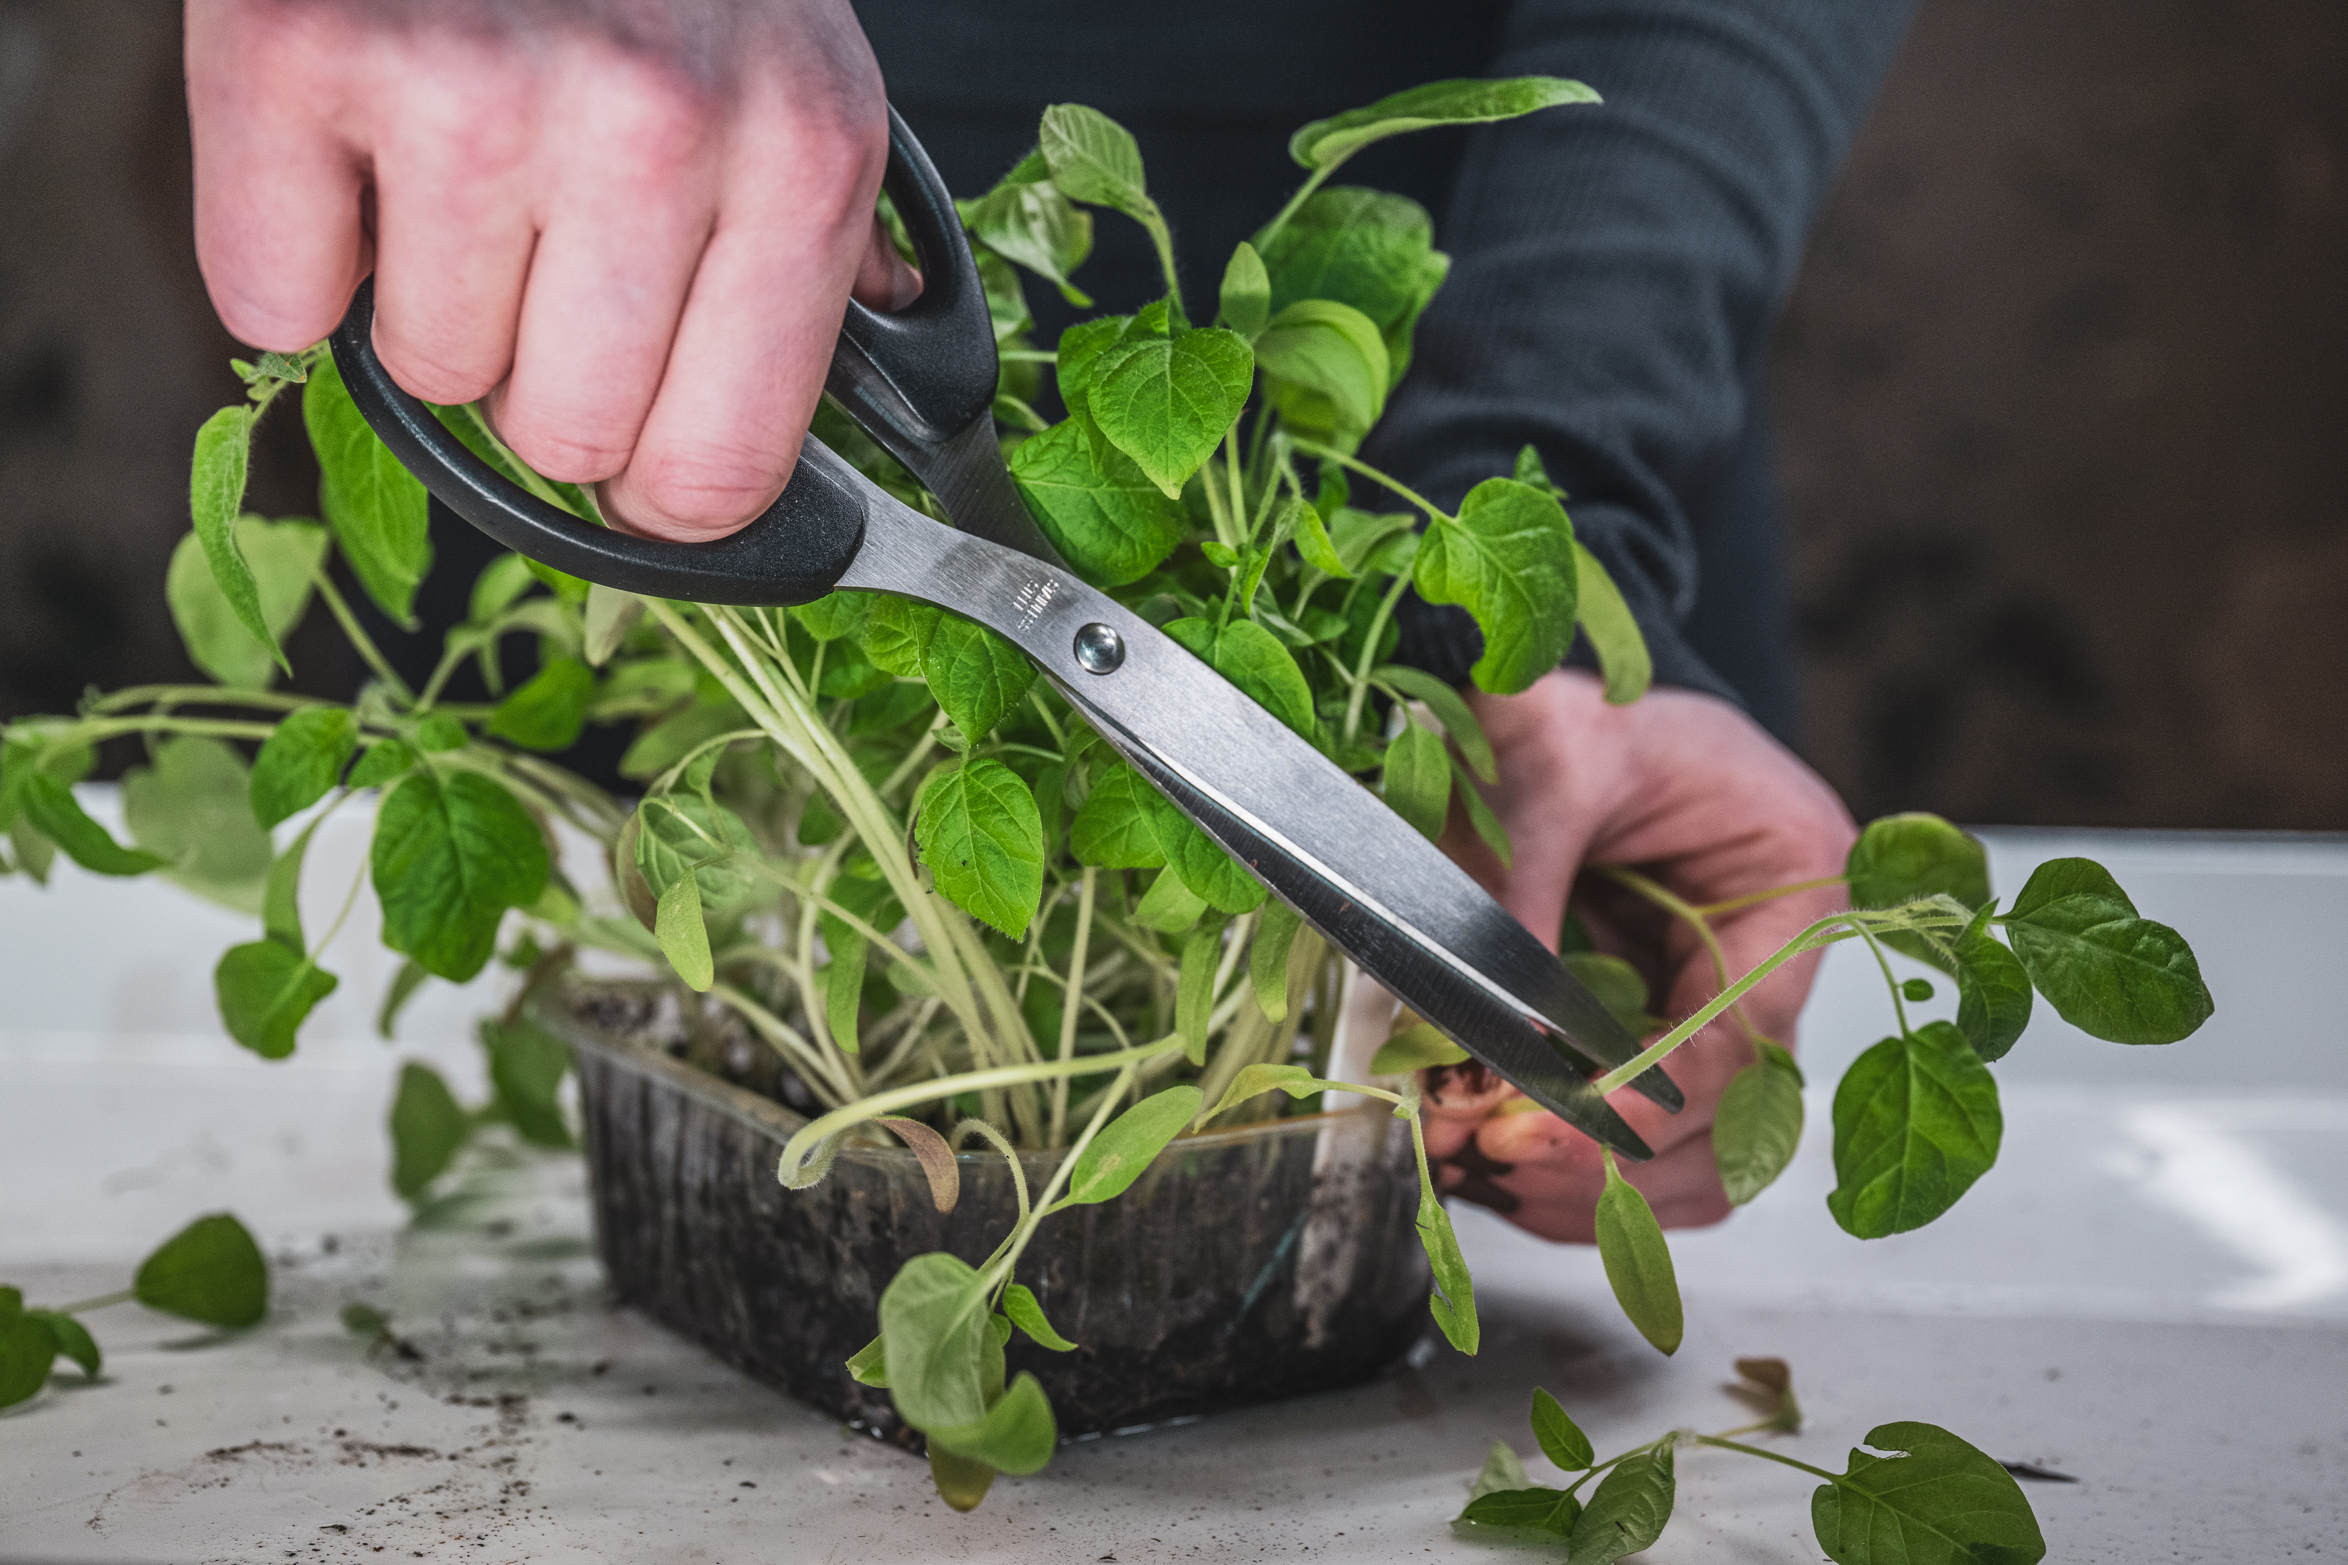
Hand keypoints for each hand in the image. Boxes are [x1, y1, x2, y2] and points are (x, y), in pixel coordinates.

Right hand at [186, 0, 917, 538]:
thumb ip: (815, 274)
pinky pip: (273, 307)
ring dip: (430, 306)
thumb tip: (791, 460)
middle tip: (544, 256)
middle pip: (563, 443)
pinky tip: (356, 157)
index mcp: (800, 158)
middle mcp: (651, 130)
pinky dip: (296, 258)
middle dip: (544, 381)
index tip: (640, 455)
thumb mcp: (802, 92)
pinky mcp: (303, 52)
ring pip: (427, 378)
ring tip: (461, 173)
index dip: (663, 493)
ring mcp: (473, 93)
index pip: (717, 471)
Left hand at [1421, 668, 1855, 1242]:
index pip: (1745, 1035)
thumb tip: (1492, 1037)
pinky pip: (1639, 1131)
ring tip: (1486, 1176)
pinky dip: (1572, 1165)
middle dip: (1616, 1161)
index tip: (1549, 1130)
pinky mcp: (1659, 1023)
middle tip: (1499, 1163)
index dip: (1649, 1102)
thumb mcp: (1541, 766)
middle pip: (1736, 1117)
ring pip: (1697, 1152)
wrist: (1540, 683)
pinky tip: (1493, 1167)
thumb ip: (1517, 894)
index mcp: (1793, 873)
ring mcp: (1720, 996)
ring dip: (1598, 1187)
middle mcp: (1775, 952)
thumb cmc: (1563, 698)